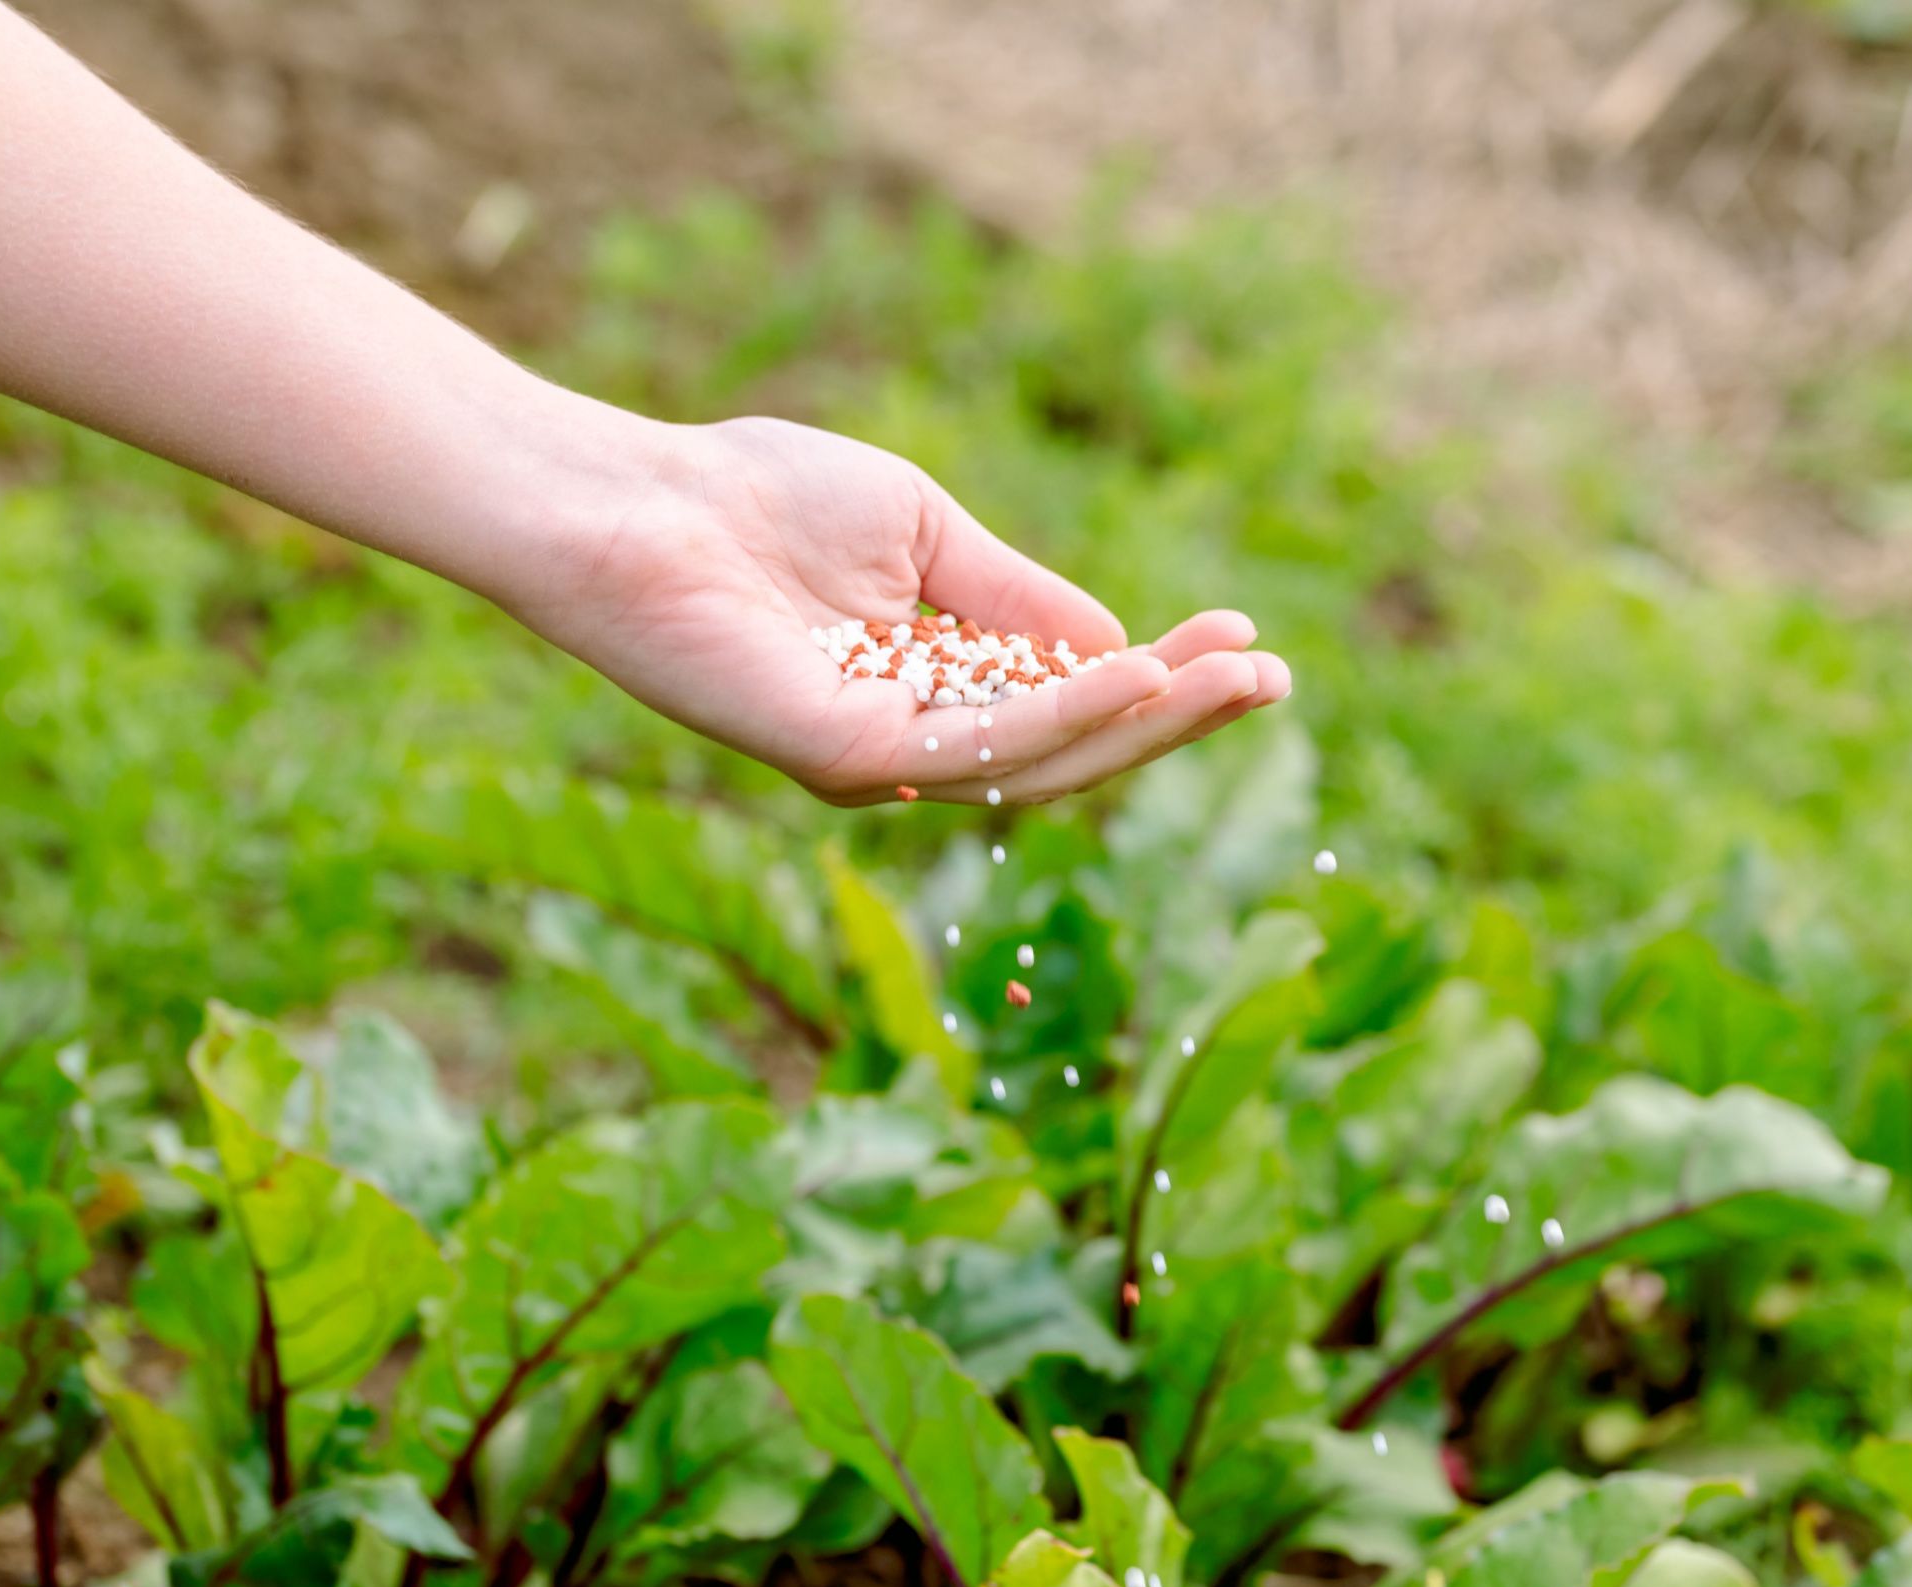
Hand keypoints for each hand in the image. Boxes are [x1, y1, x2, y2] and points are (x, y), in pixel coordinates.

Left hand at [519, 415, 1290, 805]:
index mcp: (927, 691)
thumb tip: (1121, 646)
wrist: (640, 501)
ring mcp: (876, 760)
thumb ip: (1014, 595)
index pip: (1066, 705)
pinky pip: (978, 745)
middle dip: (1177, 717)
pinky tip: (1138, 672)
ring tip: (1233, 678)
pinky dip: (1066, 713)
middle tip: (1272, 679)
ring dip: (1146, 721)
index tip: (1248, 642)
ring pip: (1040, 763)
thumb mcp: (923, 530)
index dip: (1161, 679)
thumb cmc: (756, 498)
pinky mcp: (843, 758)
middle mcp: (908, 743)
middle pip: (1071, 752)